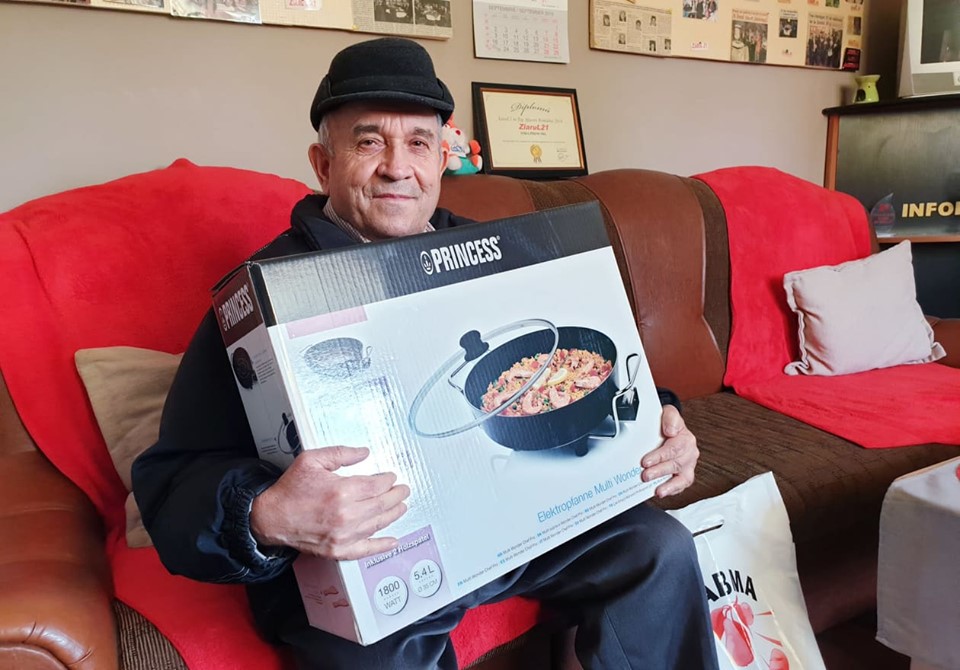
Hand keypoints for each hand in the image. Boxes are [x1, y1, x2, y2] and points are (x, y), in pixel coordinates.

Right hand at [250, 446, 409, 560]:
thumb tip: (364, 452)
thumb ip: (341, 454)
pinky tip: (392, 541)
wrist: (270, 517)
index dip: (388, 481)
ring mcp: (343, 536)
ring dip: (393, 515)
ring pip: (378, 525)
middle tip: (403, 490)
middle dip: (396, 496)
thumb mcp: (312, 460)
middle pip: (382, 505)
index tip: (391, 477)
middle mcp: (345, 516)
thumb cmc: (290, 490)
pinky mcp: (337, 550)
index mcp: (341, 491)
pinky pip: (366, 550)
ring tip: (401, 507)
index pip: (376, 486)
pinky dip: (381, 546)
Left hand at [640, 405, 699, 498]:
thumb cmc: (667, 423)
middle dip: (659, 471)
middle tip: (645, 475)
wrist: (669, 428)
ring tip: (658, 491)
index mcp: (685, 437)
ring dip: (669, 485)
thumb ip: (670, 417)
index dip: (659, 456)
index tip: (646, 461)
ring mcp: (688, 465)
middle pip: (675, 464)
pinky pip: (682, 485)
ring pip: (682, 477)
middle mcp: (689, 452)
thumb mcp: (668, 413)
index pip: (673, 448)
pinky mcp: (685, 475)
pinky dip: (672, 490)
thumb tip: (670, 430)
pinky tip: (662, 492)